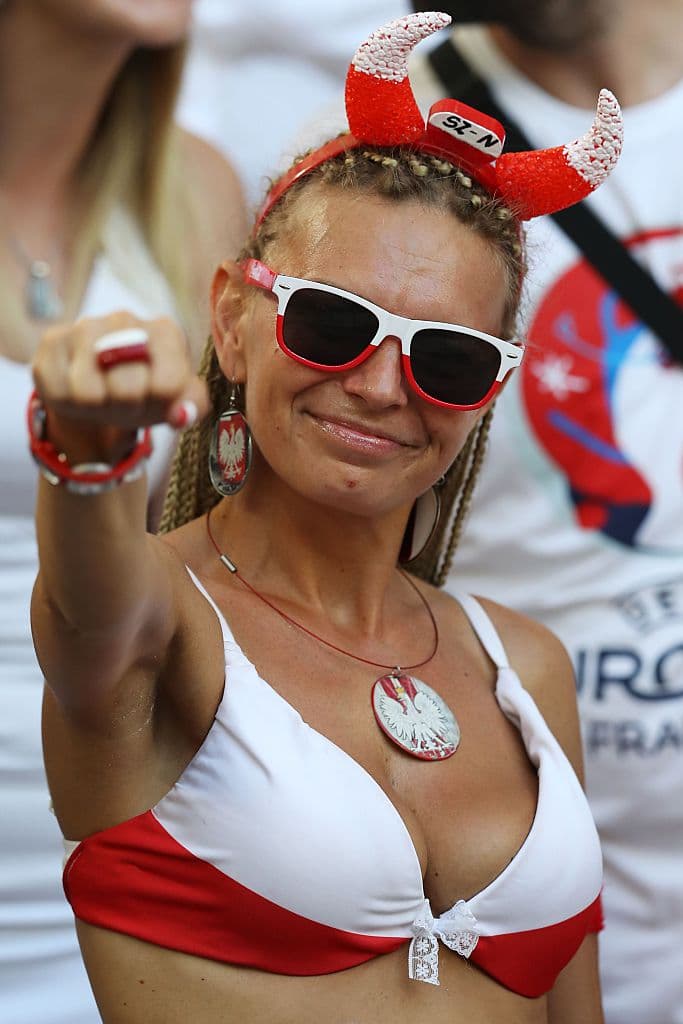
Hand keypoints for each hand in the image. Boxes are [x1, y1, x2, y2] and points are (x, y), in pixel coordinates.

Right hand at [32, 312, 209, 450]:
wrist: (103, 387)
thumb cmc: (146, 391)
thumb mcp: (177, 399)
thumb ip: (192, 406)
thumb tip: (181, 416)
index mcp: (165, 332)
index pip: (167, 384)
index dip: (160, 405)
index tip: (155, 399)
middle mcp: (126, 320)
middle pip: (128, 389)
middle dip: (126, 408)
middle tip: (125, 402)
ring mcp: (86, 326)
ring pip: (89, 392)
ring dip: (96, 407)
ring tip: (102, 396)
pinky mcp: (53, 340)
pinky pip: (58, 391)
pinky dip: (68, 403)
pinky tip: (76, 389)